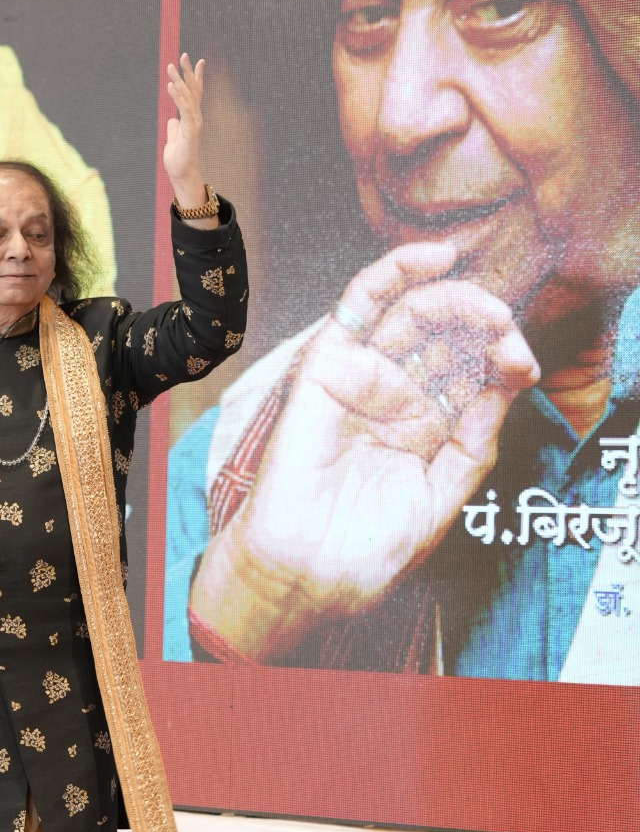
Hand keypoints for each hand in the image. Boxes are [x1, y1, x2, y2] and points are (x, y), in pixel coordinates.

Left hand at [163, 53, 212, 222]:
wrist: (182, 174)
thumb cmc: (178, 159)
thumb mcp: (173, 138)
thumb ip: (173, 127)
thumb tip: (172, 120)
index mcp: (191, 117)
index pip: (194, 92)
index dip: (194, 76)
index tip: (195, 59)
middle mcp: (195, 117)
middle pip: (192, 89)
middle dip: (187, 71)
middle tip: (183, 54)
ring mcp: (193, 122)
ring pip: (187, 96)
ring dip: (178, 80)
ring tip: (170, 67)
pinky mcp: (189, 129)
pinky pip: (184, 109)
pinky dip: (177, 96)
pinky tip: (170, 85)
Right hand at [190, 244, 540, 660]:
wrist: (307, 574)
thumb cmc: (365, 551)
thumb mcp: (444, 496)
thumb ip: (475, 441)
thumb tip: (506, 382)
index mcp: (426, 431)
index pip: (472, 373)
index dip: (503, 359)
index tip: (524, 366)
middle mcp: (396, 399)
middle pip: (449, 338)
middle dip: (487, 327)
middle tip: (507, 336)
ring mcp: (362, 380)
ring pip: (412, 314)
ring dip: (456, 299)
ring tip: (488, 311)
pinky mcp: (327, 367)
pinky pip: (358, 305)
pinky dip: (393, 272)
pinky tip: (433, 257)